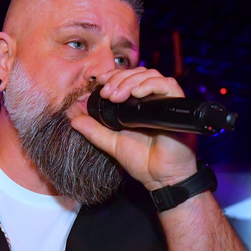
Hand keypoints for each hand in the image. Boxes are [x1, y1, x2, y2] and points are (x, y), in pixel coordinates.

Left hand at [71, 67, 198, 189]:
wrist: (161, 178)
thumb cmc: (142, 161)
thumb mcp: (111, 143)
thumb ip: (94, 130)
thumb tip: (73, 118)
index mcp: (139, 105)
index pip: (127, 78)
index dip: (113, 75)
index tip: (99, 81)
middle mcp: (153, 100)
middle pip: (138, 73)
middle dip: (119, 78)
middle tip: (106, 93)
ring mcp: (165, 102)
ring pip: (151, 75)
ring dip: (131, 81)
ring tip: (117, 95)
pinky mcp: (178, 106)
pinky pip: (168, 85)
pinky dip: (151, 85)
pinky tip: (136, 94)